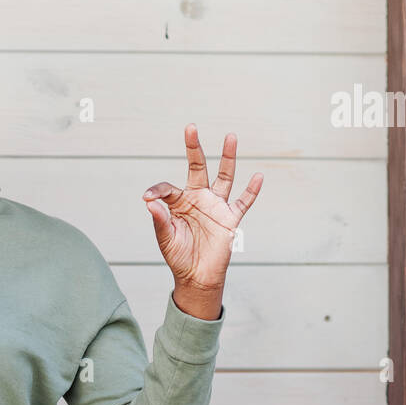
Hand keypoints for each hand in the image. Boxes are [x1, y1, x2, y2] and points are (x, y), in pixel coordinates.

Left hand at [143, 125, 262, 319]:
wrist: (197, 276)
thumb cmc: (178, 256)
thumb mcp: (165, 238)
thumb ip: (159, 219)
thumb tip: (149, 201)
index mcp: (179, 202)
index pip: (168, 188)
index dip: (157, 190)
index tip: (147, 198)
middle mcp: (198, 199)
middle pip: (198, 167)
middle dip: (194, 148)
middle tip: (191, 128)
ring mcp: (216, 206)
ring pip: (224, 177)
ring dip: (227, 157)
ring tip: (230, 136)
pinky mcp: (230, 219)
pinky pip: (243, 202)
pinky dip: (251, 191)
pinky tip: (258, 176)